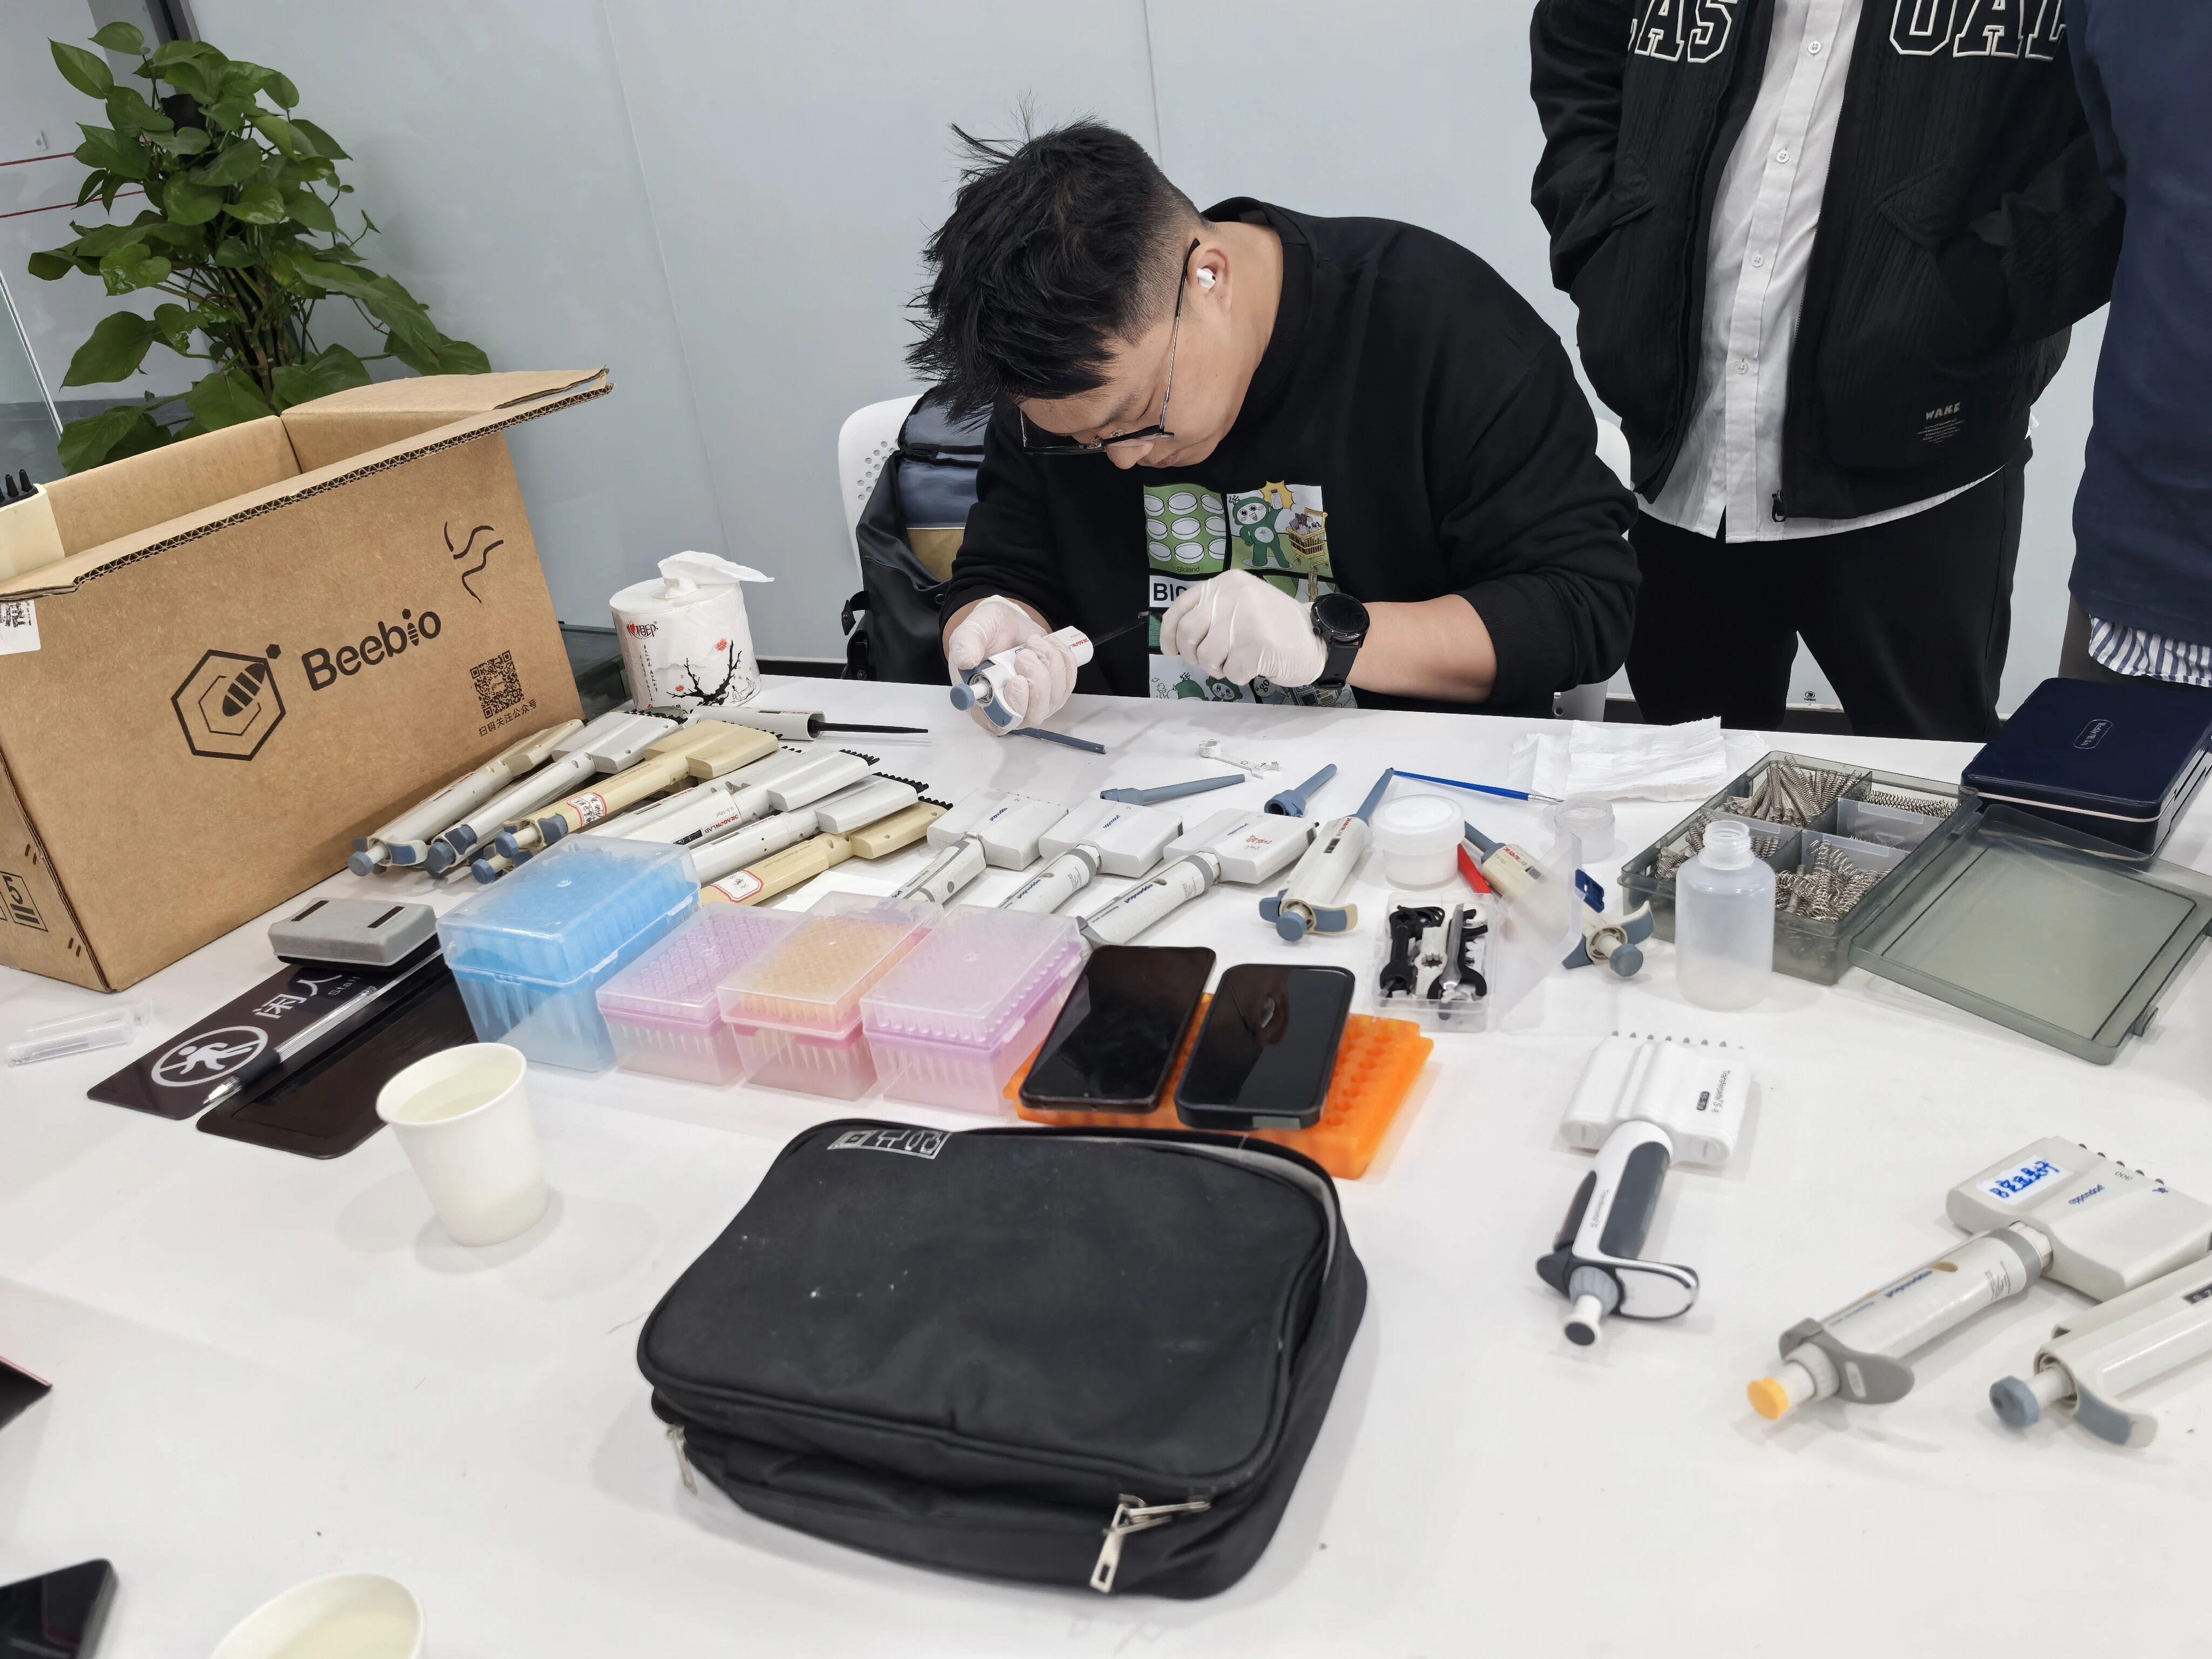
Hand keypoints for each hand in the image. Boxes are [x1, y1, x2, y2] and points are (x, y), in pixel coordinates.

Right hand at [944, 595, 1077, 732]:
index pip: (1001, 723)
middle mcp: (1011, 708)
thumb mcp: (971, 631)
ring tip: (1032, 642)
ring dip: (1048, 663)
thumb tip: (966, 660)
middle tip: (1025, 654)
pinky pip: (1069, 681)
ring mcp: (1036, 702)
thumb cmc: (986, 634)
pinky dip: (1062, 658)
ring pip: (1055, 697)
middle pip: (1034, 714)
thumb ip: (965, 644)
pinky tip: (1047, 644)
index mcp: (984, 702)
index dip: (1013, 706)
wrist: (1007, 624)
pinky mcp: (1054, 690)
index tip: (1016, 680)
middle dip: (1036, 681)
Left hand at [1158, 570, 1325, 686]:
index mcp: (1227, 583)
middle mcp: (1233, 596)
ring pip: (1206, 656)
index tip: (1171, 650)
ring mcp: (1245, 621)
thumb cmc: (1276, 625)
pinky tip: (1255, 665)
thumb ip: (1213, 611)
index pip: (1181, 607)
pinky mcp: (1256, 647)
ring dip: (1218, 667)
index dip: (1169, 633)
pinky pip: (1230, 672)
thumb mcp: (1243, 603)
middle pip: (1188, 633)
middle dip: (1193, 654)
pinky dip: (1239, 676)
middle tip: (1210, 661)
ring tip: (1237, 660)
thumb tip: (1177, 636)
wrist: (1317, 637)